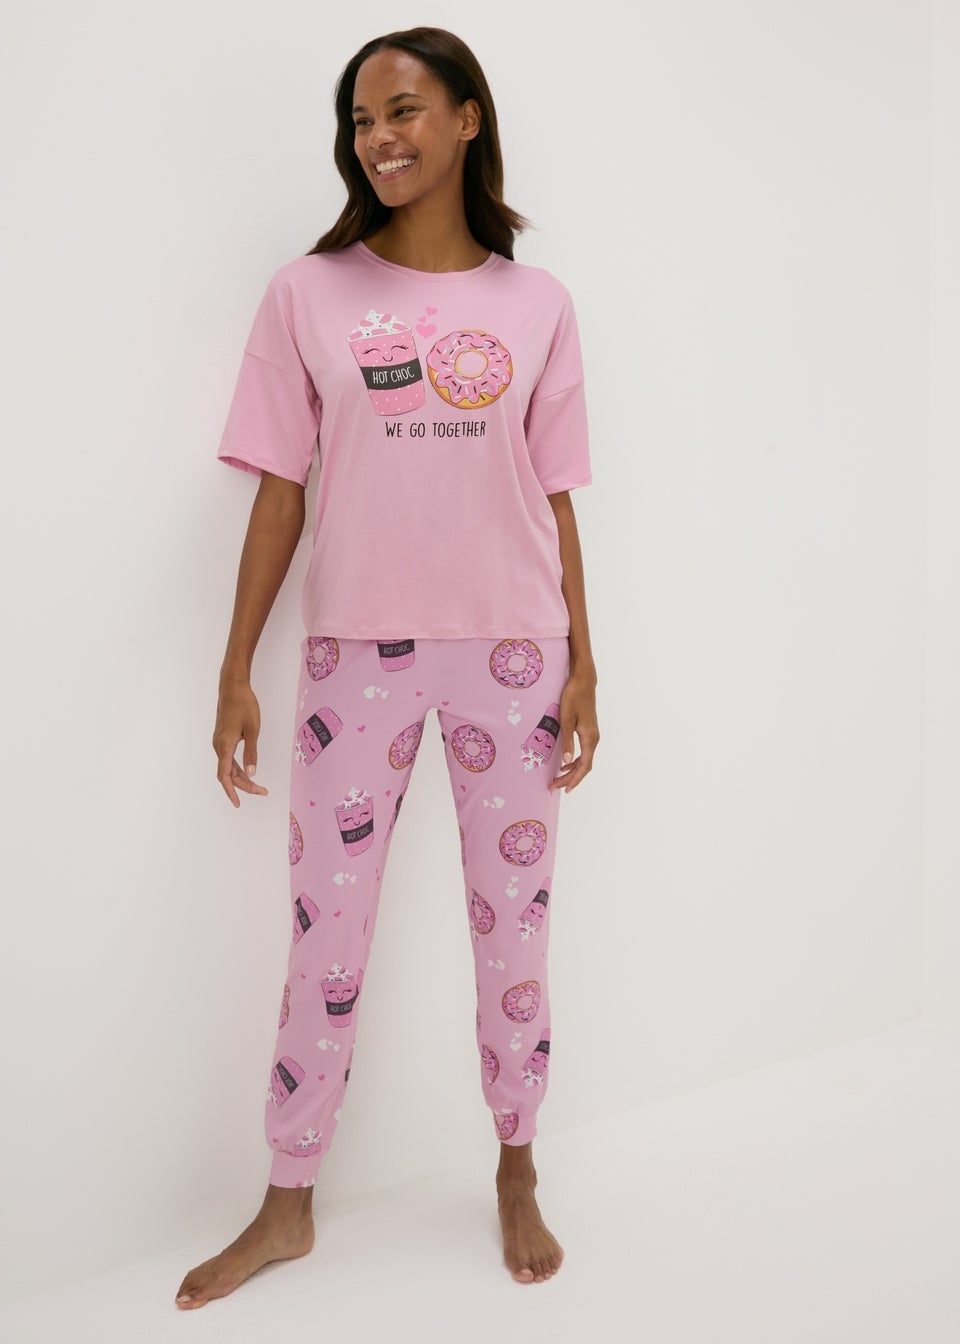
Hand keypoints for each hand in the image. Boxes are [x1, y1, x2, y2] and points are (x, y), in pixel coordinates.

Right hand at [213, 679, 269, 807]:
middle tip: (262, 791)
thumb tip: (250, 773)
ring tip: (258, 785)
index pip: (225, 775)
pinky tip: (247, 771)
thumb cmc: (244, 705)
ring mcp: (219, 741)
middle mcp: (218, 746)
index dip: (231, 791)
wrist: (232, 687)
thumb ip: (251, 753)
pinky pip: (228, 758)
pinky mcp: (222, 737)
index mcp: (224, 745)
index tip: (238, 804)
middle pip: (228, 774)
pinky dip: (237, 767)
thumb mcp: (253, 729)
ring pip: (228, 766)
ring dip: (241, 777)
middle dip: (243, 786)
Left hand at [548, 671, 598, 792]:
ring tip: (558, 779)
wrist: (583, 681)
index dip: (574, 779)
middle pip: (584, 766)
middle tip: (555, 787)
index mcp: (589, 738)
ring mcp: (593, 735)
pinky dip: (575, 760)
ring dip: (572, 771)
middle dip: (570, 778)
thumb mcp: (566, 719)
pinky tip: (566, 763)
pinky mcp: (589, 731)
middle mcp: (594, 739)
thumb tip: (567, 762)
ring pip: (585, 759)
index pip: (584, 766)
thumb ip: (567, 741)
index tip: (564, 789)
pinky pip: (584, 752)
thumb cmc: (573, 697)